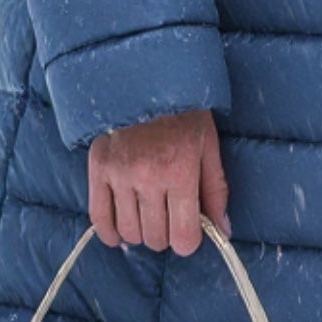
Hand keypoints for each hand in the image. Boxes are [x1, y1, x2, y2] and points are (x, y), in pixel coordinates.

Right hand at [87, 107, 230, 254]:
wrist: (145, 79)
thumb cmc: (184, 112)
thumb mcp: (208, 145)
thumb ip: (216, 190)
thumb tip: (223, 230)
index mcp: (180, 172)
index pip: (183, 237)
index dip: (188, 241)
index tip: (189, 232)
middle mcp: (148, 178)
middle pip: (156, 238)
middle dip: (167, 235)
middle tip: (170, 218)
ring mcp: (120, 175)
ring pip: (130, 233)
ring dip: (142, 232)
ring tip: (149, 216)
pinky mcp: (98, 169)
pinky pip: (99, 218)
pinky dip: (111, 233)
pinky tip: (121, 232)